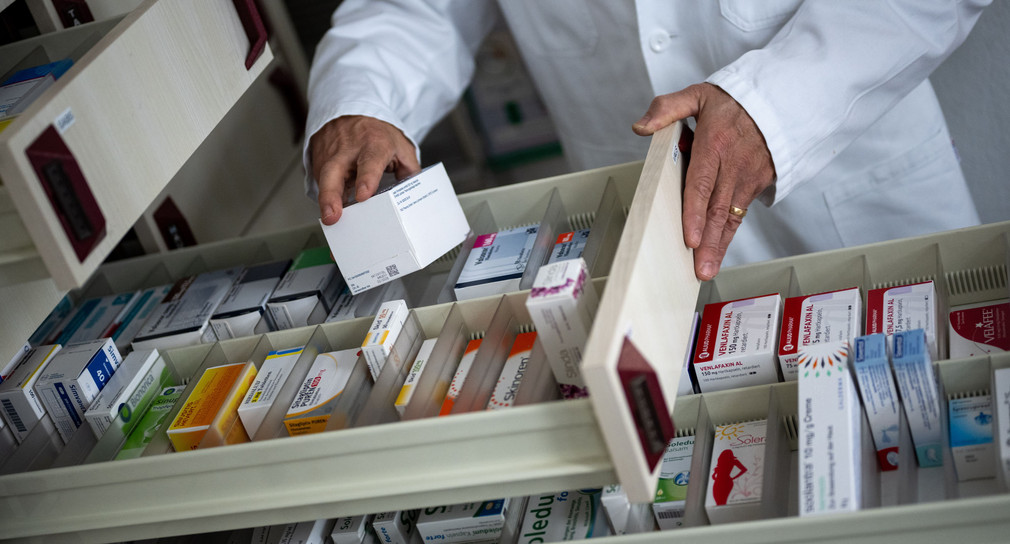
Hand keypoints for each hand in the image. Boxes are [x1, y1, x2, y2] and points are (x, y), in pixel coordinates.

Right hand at [310, 115, 419, 224]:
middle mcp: (349, 148)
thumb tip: (415, 197)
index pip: (370, 161)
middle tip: (332, 216)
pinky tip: (333, 205)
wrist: (351, 112)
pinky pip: (320, 180)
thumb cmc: (377, 134)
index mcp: (374, 144)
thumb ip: (409, 171)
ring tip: (332, 218)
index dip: (366, 179)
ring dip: (326, 200)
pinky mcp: (319, 159)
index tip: (363, 195)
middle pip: (334, 171)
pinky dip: (326, 195)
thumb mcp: (401, 146)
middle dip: (331, 195)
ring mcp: (330, 153)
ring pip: (323, 178)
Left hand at [632, 83, 775, 280]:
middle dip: (708, 243)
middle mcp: (733, 165)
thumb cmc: (734, 101)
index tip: (691, 237)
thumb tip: (641, 127)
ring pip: (731, 217)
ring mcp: (749, 176)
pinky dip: (729, 234)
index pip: (701, 184)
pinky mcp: (759, 184)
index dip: (695, 213)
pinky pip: (740, 213)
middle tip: (700, 269)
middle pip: (717, 210)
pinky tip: (719, 252)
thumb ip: (667, 109)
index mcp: (714, 144)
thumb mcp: (698, 95)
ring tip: (708, 270)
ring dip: (719, 246)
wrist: (779, 99)